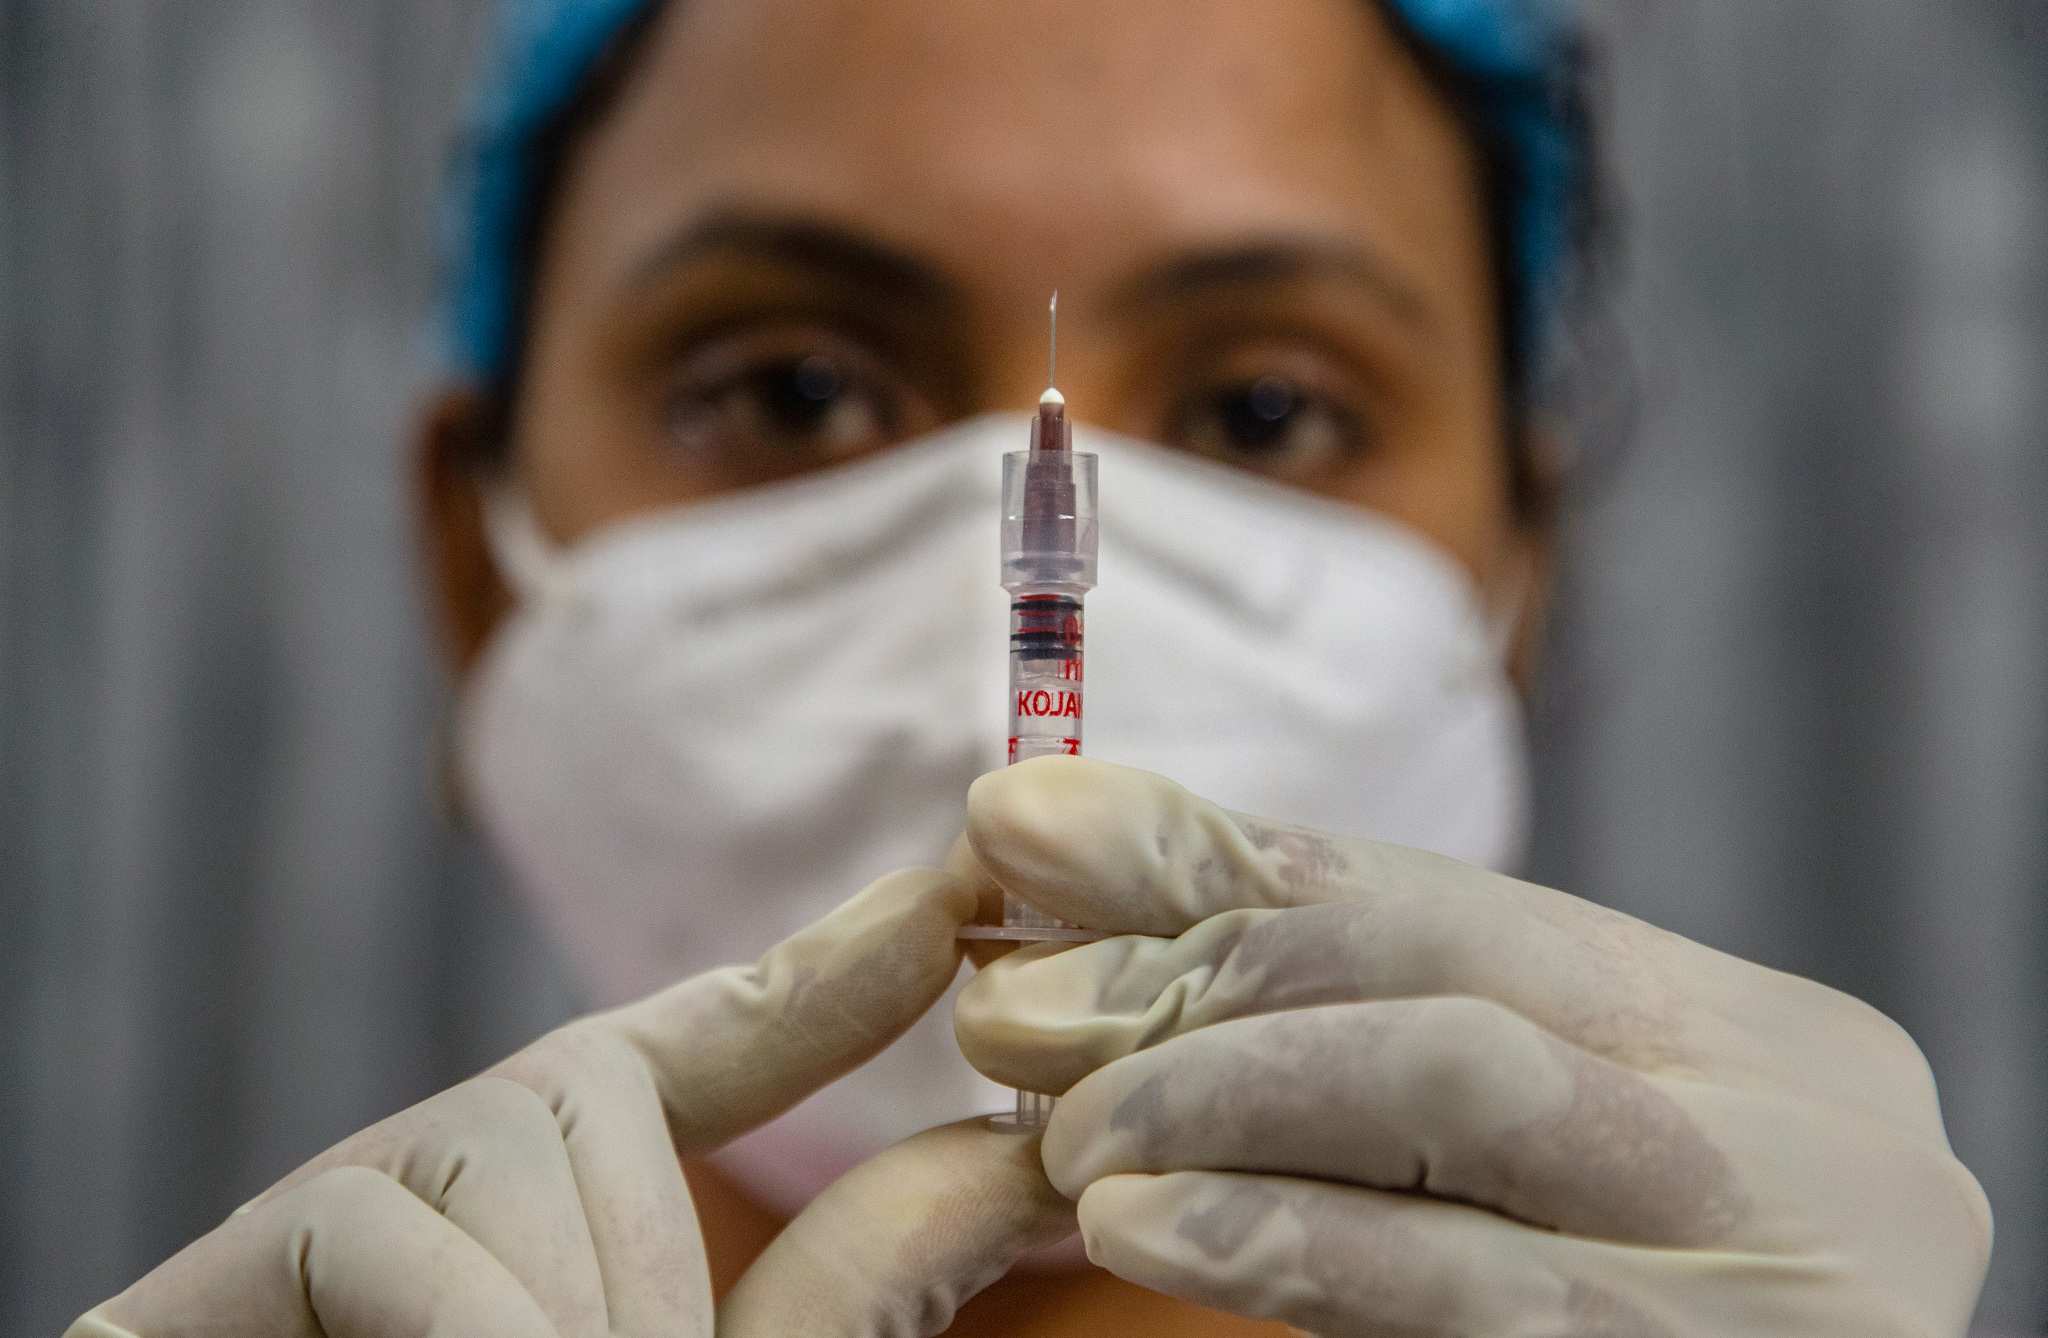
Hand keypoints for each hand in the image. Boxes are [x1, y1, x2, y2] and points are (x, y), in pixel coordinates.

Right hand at [69, 869, 1073, 1337]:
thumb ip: (856, 1285)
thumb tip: (1023, 1160)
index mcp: (582, 1223)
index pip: (711, 1046)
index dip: (831, 969)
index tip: (956, 893)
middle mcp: (454, 1189)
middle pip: (591, 1092)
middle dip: (650, 1257)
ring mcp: (328, 1225)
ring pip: (504, 1144)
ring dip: (568, 1311)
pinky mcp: (198, 1285)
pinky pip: (382, 1224)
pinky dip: (468, 1321)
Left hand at [955, 757, 1990, 1336]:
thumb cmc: (1646, 1315)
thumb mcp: (1535, 1159)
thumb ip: (1364, 1035)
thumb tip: (1083, 902)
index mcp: (1745, 1033)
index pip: (1446, 898)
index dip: (1211, 854)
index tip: (1024, 822)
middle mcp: (1790, 1112)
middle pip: (1444, 969)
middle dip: (1195, 968)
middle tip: (1012, 1007)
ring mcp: (1774, 1250)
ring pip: (1452, 1086)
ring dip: (1216, 1089)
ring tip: (1066, 1134)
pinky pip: (1466, 1286)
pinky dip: (1283, 1237)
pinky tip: (1146, 1232)